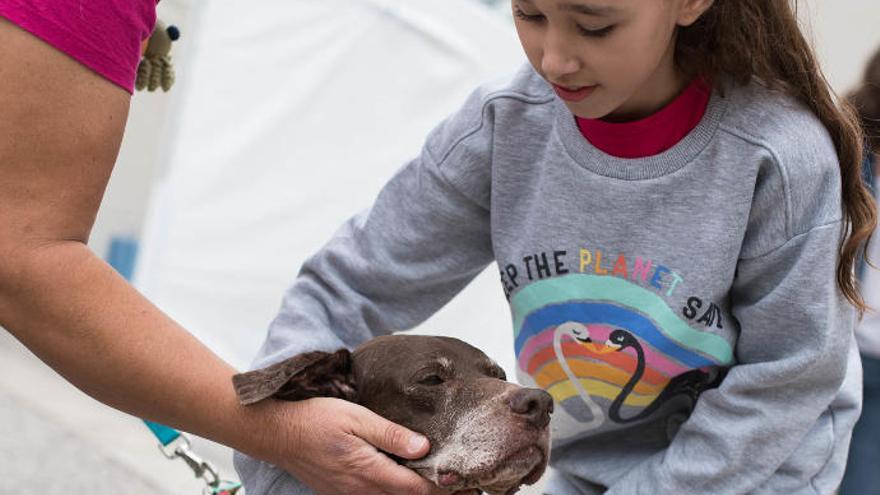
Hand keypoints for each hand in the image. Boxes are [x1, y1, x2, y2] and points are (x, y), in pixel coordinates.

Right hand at [265, 397, 453, 494]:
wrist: (276, 432)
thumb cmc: (315, 419)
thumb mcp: (356, 418)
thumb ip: (391, 434)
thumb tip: (423, 448)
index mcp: (370, 472)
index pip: (418, 489)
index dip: (444, 488)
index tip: (467, 483)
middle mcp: (362, 491)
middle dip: (436, 494)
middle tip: (465, 488)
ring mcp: (351, 494)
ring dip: (417, 494)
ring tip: (442, 484)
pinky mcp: (342, 492)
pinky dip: (396, 492)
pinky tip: (406, 479)